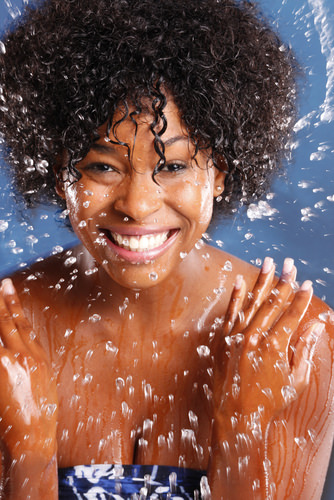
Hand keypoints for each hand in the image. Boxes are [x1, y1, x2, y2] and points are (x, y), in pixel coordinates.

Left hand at [0, 279, 57, 460]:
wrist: (34, 433)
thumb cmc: (41, 409)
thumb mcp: (43, 378)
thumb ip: (32, 359)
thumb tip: (22, 346)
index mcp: (37, 355)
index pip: (22, 322)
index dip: (14, 302)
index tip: (7, 285)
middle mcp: (23, 355)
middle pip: (7, 322)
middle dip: (1, 301)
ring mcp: (8, 365)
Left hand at [213, 258, 323, 428]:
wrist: (235, 417)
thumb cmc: (269, 401)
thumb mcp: (295, 380)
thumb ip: (304, 350)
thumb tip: (316, 327)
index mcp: (275, 347)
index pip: (292, 315)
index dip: (301, 298)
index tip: (307, 283)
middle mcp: (254, 337)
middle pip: (273, 303)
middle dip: (284, 281)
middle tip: (290, 263)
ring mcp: (235, 337)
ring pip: (251, 302)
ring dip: (262, 281)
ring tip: (269, 262)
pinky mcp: (221, 340)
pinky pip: (229, 313)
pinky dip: (235, 296)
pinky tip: (240, 281)